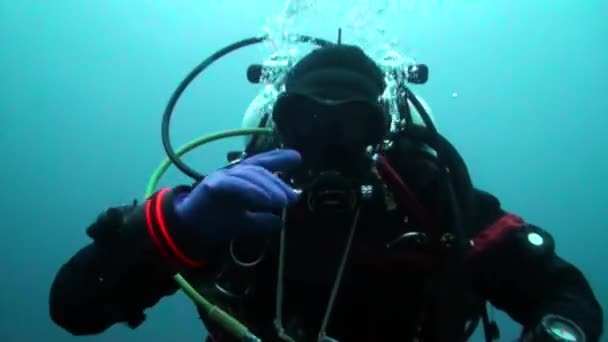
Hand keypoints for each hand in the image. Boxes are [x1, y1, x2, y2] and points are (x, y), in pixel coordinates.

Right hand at [174, 149, 301, 244]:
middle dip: (278, 183)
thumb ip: (263, 220)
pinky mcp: (212, 185)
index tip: (297, 158)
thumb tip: (282, 221)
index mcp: (241, 178)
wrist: (187, 229)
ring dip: (270, 187)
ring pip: (250, 175)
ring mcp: (222, 177)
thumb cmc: (216, 222)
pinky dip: (253, 192)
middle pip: (259, 171)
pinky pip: (236, 185)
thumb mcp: (245, 223)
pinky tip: (267, 201)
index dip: (279, 159)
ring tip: (284, 201)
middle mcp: (232, 173)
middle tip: (293, 198)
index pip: (262, 164)